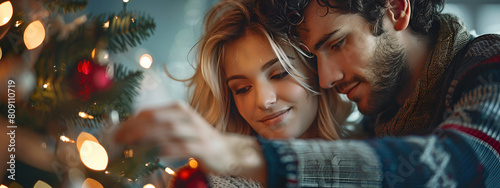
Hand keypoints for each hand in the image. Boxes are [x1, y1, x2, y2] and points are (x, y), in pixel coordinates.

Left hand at [114, 101, 265, 182]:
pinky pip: (182, 147)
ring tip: (130, 145)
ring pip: (167, 131)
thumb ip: (158, 127)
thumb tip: (130, 132)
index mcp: (178, 109)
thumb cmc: (197, 139)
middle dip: (134, 128)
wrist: (227, 149)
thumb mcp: (178, 128)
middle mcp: (186, 117)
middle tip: (117, 139)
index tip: (115, 132)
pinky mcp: (202, 146)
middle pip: (156, 119)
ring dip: (146, 137)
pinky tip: (156, 154)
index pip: (149, 112)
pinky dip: (168, 150)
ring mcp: (195, 131)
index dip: (130, 121)